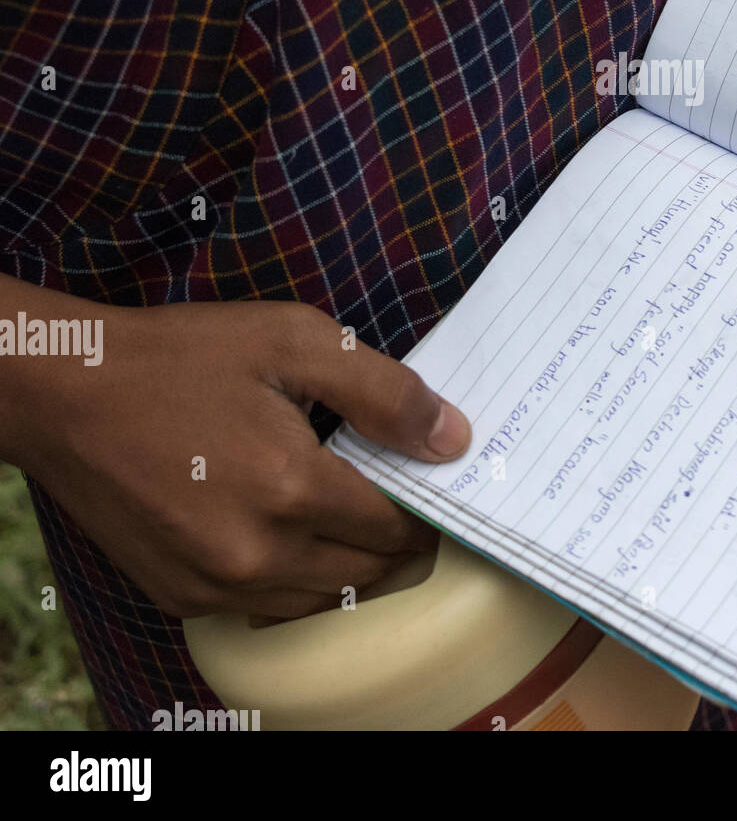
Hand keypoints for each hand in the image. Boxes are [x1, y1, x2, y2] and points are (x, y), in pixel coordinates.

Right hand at [4, 290, 470, 618]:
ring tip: (364, 522)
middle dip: (398, 544)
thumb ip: (384, 392)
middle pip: (364, 572)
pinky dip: (297, 583)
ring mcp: (211, 583)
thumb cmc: (184, 356)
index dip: (426, 507)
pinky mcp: (177, 593)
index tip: (437, 486)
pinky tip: (300, 538)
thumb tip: (454, 439)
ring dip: (353, 569)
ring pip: (319, 600)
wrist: (68, 391)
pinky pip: (263, 608)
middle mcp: (254, 553)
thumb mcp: (295, 341)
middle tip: (411, 505)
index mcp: (290, 488)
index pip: (394, 526)